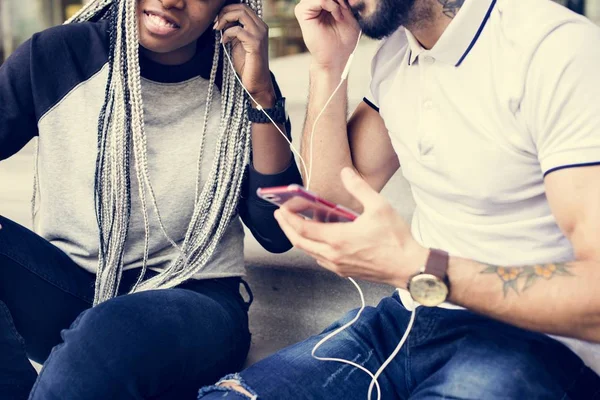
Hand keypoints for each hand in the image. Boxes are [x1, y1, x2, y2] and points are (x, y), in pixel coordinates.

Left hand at [215, 4, 274, 104]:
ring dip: (225, 19)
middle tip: (215, 24)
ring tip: (217, 30)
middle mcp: (261, 27)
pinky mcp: (255, 43)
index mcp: (258, 26)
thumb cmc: (246, 65)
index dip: (227, 10)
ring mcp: (260, 34)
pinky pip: (237, 30)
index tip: (217, 20)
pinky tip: (224, 43)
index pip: (242, 7)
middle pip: (241, 7)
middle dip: (224, 12)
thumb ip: (233, 30)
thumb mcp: (237, 43)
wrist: (256, 82)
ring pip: (240, 13)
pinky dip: (227, 34)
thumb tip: (221, 19)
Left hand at [274, 168, 429, 287]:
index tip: (281, 209)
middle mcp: (333, 255)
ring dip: (301, 237)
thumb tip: (345, 173)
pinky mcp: (344, 271)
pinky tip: (320, 237)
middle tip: (281, 216)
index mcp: (338, 239)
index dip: (288, 218)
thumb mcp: (379, 206)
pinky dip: (314, 246)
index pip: (303, 229)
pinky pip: (320, 258)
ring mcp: (338, 265)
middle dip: (287, 228)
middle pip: (300, 242)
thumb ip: (359, 187)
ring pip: (309, 251)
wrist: (409, 267)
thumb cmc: (396, 240)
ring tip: (300, 223)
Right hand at [295, 0, 360, 70]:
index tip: (349, 6)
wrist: (336, 57)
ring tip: (342, 14)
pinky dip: (332, 5)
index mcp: (323, 2)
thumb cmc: (344, 40)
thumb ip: (344, 1)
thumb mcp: (350, 13)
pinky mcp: (302, 12)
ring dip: (338, 1)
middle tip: (347, 9)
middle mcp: (313, 2)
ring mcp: (306, 6)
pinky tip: (337, 16)